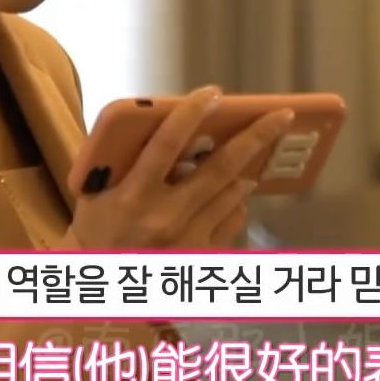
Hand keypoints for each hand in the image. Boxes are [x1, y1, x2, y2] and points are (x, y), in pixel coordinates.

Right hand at [64, 87, 293, 249]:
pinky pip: (233, 219)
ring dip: (244, 169)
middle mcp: (164, 218)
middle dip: (255, 137)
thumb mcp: (97, 191)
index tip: (213, 93)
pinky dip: (237, 200)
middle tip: (282, 115)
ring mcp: (187, 241)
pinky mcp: (203, 259)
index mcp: (132, 195)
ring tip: (252, 153)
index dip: (191, 114)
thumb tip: (175, 127)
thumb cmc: (98, 229)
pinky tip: (231, 194)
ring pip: (233, 194)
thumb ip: (127, 160)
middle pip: (219, 168)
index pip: (166, 144)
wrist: (103, 287)